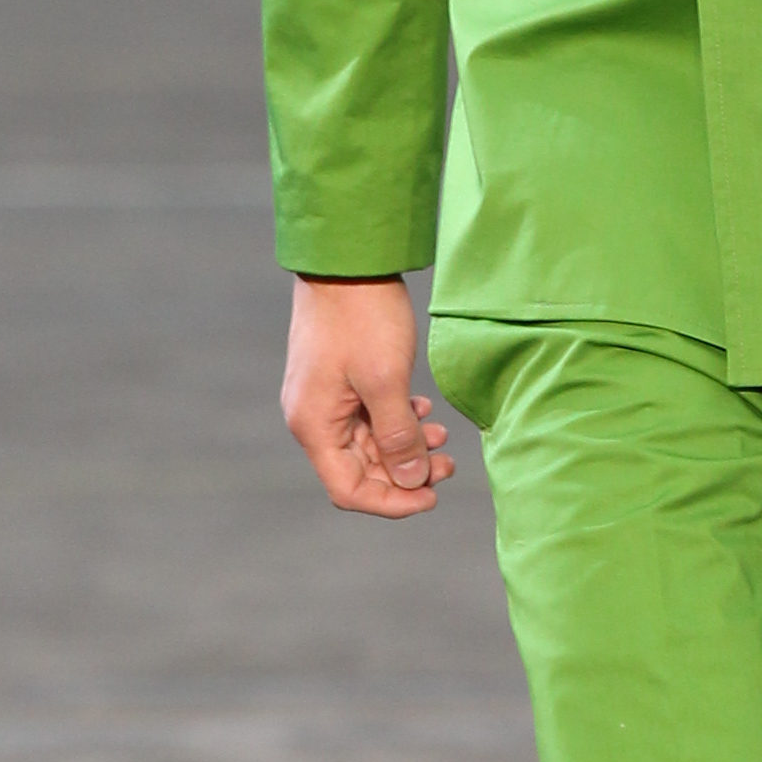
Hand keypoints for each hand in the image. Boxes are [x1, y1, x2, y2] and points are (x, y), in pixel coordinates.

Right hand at [280, 273, 454, 518]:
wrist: (347, 259)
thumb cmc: (363, 317)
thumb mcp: (386, 381)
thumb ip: (399, 437)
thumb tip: (412, 481)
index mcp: (315, 425)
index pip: (349, 490)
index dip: (392, 502)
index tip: (431, 496)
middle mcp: (313, 418)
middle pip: (359, 470)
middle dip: (405, 474)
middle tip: (448, 465)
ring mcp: (325, 398)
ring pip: (368, 444)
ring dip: (406, 447)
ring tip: (444, 438)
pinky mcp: (339, 380)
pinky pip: (368, 417)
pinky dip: (398, 422)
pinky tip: (424, 412)